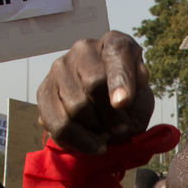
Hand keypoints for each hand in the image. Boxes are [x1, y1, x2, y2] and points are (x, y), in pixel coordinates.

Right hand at [38, 31, 153, 154]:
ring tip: (105, 136)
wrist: (107, 107)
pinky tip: (90, 144)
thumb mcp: (143, 95)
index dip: (120, 80)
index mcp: (114, 43)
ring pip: (75, 107)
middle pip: (93, 85)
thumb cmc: (129, 100)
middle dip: (110, 117)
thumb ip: (137, 97)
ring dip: (94, 131)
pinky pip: (56, 123)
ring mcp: (60, 67)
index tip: (123, 102)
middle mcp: (83, 49)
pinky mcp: (44, 90)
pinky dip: (77, 141)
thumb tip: (121, 99)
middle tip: (120, 131)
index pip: (117, 55)